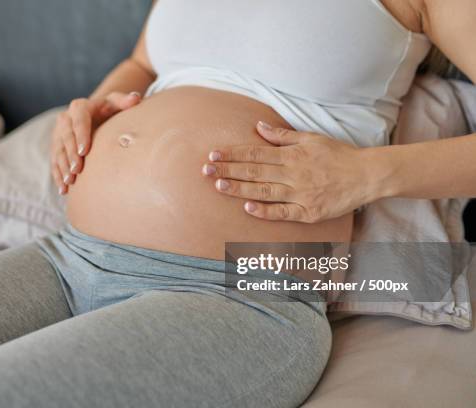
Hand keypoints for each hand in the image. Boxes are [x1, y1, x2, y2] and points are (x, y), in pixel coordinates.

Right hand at [51, 91, 141, 193]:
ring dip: (62, 167)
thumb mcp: (116, 103)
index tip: (84, 151)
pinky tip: (63, 189)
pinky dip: (58, 175)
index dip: (80, 135)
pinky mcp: (56, 146)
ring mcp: (58, 133)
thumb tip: (135, 98)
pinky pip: (54, 161)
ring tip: (69, 182)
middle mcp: (65, 119)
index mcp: (80, 107)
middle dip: (70, 155)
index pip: (79, 121)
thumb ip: (125, 101)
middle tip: (77, 171)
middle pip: (66, 138)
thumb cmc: (110, 110)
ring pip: (58, 151)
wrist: (96, 114)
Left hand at [202, 121, 377, 222]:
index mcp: (292, 155)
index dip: (232, 154)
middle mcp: (293, 173)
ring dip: (239, 189)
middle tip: (205, 170)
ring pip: (263, 191)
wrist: (366, 176)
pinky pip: (283, 213)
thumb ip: (282, 136)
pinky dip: (265, 211)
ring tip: (219, 187)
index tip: (213, 154)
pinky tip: (247, 208)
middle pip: (254, 171)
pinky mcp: (308, 212)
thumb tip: (258, 126)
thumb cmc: (338, 155)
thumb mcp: (311, 138)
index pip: (255, 153)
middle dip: (228, 170)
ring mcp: (300, 194)